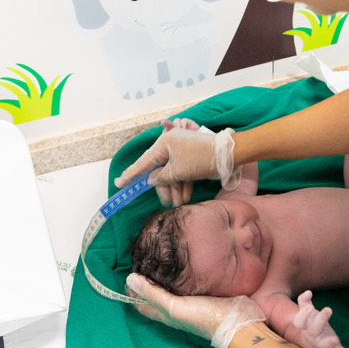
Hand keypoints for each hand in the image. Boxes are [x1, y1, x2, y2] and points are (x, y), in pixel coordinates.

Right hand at [114, 121, 238, 206]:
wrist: (228, 155)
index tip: (119, 183)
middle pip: (160, 171)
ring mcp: (181, 152)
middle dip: (164, 188)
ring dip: (175, 189)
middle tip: (168, 203)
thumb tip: (151, 180)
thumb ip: (161, 177)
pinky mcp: (191, 159)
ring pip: (172, 174)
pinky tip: (185, 196)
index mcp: (164, 143)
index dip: (131, 174)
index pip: (144, 162)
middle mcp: (170, 146)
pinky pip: (181, 173)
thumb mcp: (178, 171)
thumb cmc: (200, 159)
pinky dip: (183, 184)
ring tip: (180, 203)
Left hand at [126, 273, 265, 347]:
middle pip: (154, 294)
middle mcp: (175, 308)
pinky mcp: (202, 293)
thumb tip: (129, 280)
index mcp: (165, 313)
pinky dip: (179, 274)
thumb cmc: (204, 317)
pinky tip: (182, 264)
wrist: (238, 322)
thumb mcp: (174, 307)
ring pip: (169, 288)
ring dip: (162, 276)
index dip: (132, 290)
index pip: (141, 303)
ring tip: (158, 257)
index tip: (128, 271)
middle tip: (143, 259)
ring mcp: (189, 301)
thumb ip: (153, 294)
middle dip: (145, 280)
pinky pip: (185, 283)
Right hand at [291, 291, 348, 347]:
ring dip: (330, 342)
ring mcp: (323, 345)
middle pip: (314, 330)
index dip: (303, 315)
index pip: (300, 322)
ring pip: (325, 345)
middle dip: (321, 320)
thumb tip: (308, 292)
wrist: (313, 344)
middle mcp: (313, 337)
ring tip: (335, 339)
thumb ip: (305, 301)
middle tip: (328, 309)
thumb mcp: (306, 313)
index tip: (309, 307)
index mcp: (305, 327)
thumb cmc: (310, 324)